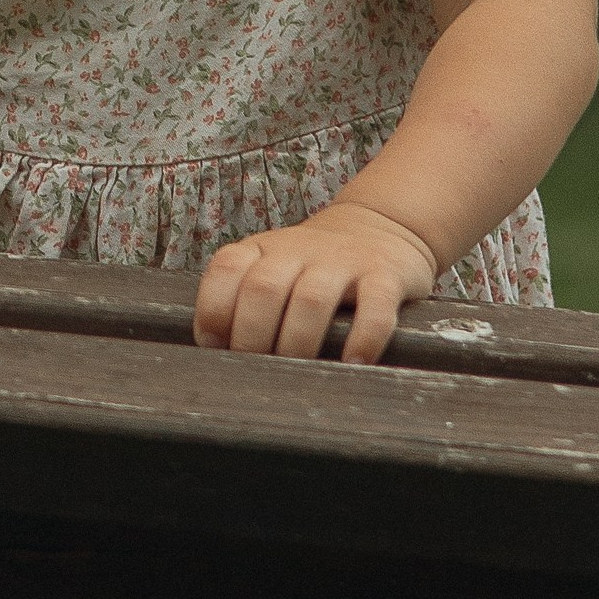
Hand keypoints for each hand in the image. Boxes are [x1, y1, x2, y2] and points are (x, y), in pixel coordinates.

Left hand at [193, 200, 440, 363]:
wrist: (379, 225)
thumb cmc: (312, 266)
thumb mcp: (272, 266)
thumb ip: (244, 298)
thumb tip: (217, 356)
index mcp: (263, 248)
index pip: (226, 269)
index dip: (214, 310)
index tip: (215, 348)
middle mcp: (298, 250)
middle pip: (264, 288)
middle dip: (252, 336)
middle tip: (256, 372)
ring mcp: (342, 261)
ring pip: (312, 299)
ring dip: (298, 342)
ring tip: (299, 373)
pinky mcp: (384, 276)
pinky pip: (375, 306)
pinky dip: (364, 338)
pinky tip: (354, 364)